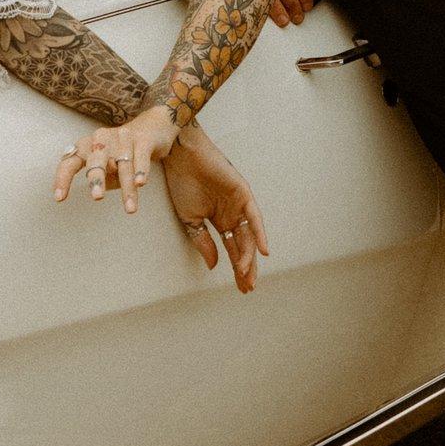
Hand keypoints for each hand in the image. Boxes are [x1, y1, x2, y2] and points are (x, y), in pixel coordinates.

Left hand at [53, 100, 177, 213]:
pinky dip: (141, 171)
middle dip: (97, 179)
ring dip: (127, 188)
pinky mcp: (142, 140)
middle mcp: (101, 139)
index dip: (63, 179)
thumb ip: (102, 178)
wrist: (151, 128)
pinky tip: (141, 183)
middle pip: (96, 161)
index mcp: (86, 146)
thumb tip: (99, 189)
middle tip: (97, 197)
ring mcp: (122, 137)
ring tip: (129, 209)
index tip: (59, 199)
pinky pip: (140, 158)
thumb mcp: (107, 166)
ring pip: (123, 165)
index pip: (69, 162)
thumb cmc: (121, 154)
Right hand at [163, 127, 269, 291]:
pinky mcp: (243, 193)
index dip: (236, 268)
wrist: (181, 158)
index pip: (232, 249)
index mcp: (219, 220)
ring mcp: (239, 204)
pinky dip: (259, 233)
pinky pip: (254, 217)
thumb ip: (202, 242)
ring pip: (248, 236)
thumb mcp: (190, 220)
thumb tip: (214, 265)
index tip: (240, 287)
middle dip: (245, 268)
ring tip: (247, 275)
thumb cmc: (183, 184)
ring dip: (248, 256)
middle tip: (247, 288)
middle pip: (243, 246)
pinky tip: (262, 251)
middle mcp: (232, 214)